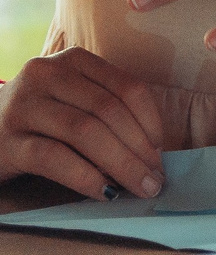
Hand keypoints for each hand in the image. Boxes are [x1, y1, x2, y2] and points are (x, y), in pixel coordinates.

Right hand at [0, 48, 166, 198]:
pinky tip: (104, 192)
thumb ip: (108, 113)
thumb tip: (154, 152)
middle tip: (155, 178)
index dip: (152, 122)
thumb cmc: (41, 122)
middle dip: (140, 149)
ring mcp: (23, 106)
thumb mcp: (74, 103)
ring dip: (121, 164)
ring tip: (139, 187)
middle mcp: (46, 74)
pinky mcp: (6, 141)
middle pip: (109, 110)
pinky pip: (54, 158)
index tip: (161, 151)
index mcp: (73, 61)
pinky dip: (86, 177)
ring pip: (85, 131)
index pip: (128, 87)